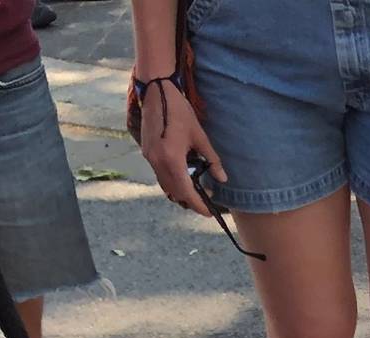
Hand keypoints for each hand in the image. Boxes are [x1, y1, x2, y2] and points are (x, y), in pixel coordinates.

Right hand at [135, 80, 224, 216]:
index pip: (185, 190)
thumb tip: (222, 179)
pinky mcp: (147, 153)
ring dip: (179, 192)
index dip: (198, 204)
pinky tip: (183, 178)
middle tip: (206, 204)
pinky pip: (159, 175)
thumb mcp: (199, 135)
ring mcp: (149, 158)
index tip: (209, 213)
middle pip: (174, 192)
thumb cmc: (179, 111)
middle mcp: (157, 162)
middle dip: (190, 201)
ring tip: (196, 194)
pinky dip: (171, 181)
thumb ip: (211, 159)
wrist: (156, 93)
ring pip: (165, 185)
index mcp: (171, 158)